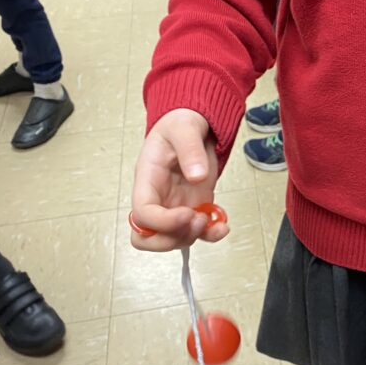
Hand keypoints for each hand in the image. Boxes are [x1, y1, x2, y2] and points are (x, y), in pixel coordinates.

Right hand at [130, 108, 228, 251]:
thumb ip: (190, 149)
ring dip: (192, 237)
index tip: (187, 214)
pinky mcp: (193, 208)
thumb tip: (197, 177)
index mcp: (147, 179)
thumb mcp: (184, 128)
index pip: (142, 213)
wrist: (193, 125)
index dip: (162, 222)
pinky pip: (196, 233)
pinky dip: (210, 236)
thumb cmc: (181, 125)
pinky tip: (222, 227)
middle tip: (196, 221)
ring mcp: (174, 206)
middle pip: (146, 237)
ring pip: (171, 239)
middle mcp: (157, 198)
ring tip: (210, 219)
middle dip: (172, 238)